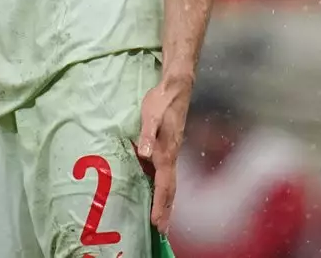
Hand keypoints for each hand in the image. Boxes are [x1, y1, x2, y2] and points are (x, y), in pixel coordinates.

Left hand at [137, 75, 191, 233]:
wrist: (175, 88)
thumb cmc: (161, 102)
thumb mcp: (150, 116)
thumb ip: (147, 136)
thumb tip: (144, 155)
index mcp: (165, 152)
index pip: (163, 185)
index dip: (159, 204)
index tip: (156, 222)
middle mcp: (171, 156)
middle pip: (170, 189)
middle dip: (166, 210)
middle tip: (161, 230)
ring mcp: (172, 152)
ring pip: (170, 183)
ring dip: (167, 202)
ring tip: (163, 219)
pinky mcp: (169, 147)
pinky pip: (168, 175)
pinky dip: (164, 189)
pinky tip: (159, 192)